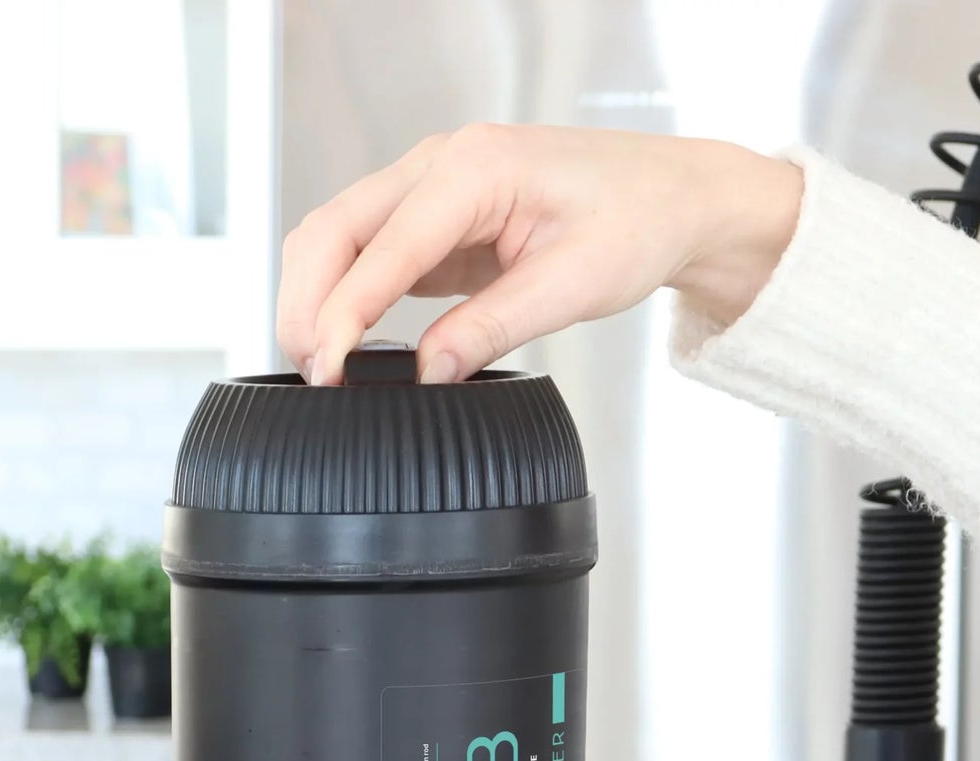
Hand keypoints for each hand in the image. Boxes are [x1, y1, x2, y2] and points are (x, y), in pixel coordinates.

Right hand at [278, 126, 804, 384]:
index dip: (344, 312)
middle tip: (313, 375)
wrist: (671, 199)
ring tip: (320, 365)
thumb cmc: (637, 221)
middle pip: (333, 230)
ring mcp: (428, 190)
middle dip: (308, 304)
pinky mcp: (429, 221)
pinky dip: (340, 297)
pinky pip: (362, 254)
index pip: (383, 245)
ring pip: (334, 237)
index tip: (328, 369)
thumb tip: (429, 373)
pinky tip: (345, 343)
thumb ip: (492, 328)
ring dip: (314, 299)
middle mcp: (439, 167)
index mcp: (475, 169)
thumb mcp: (572, 284)